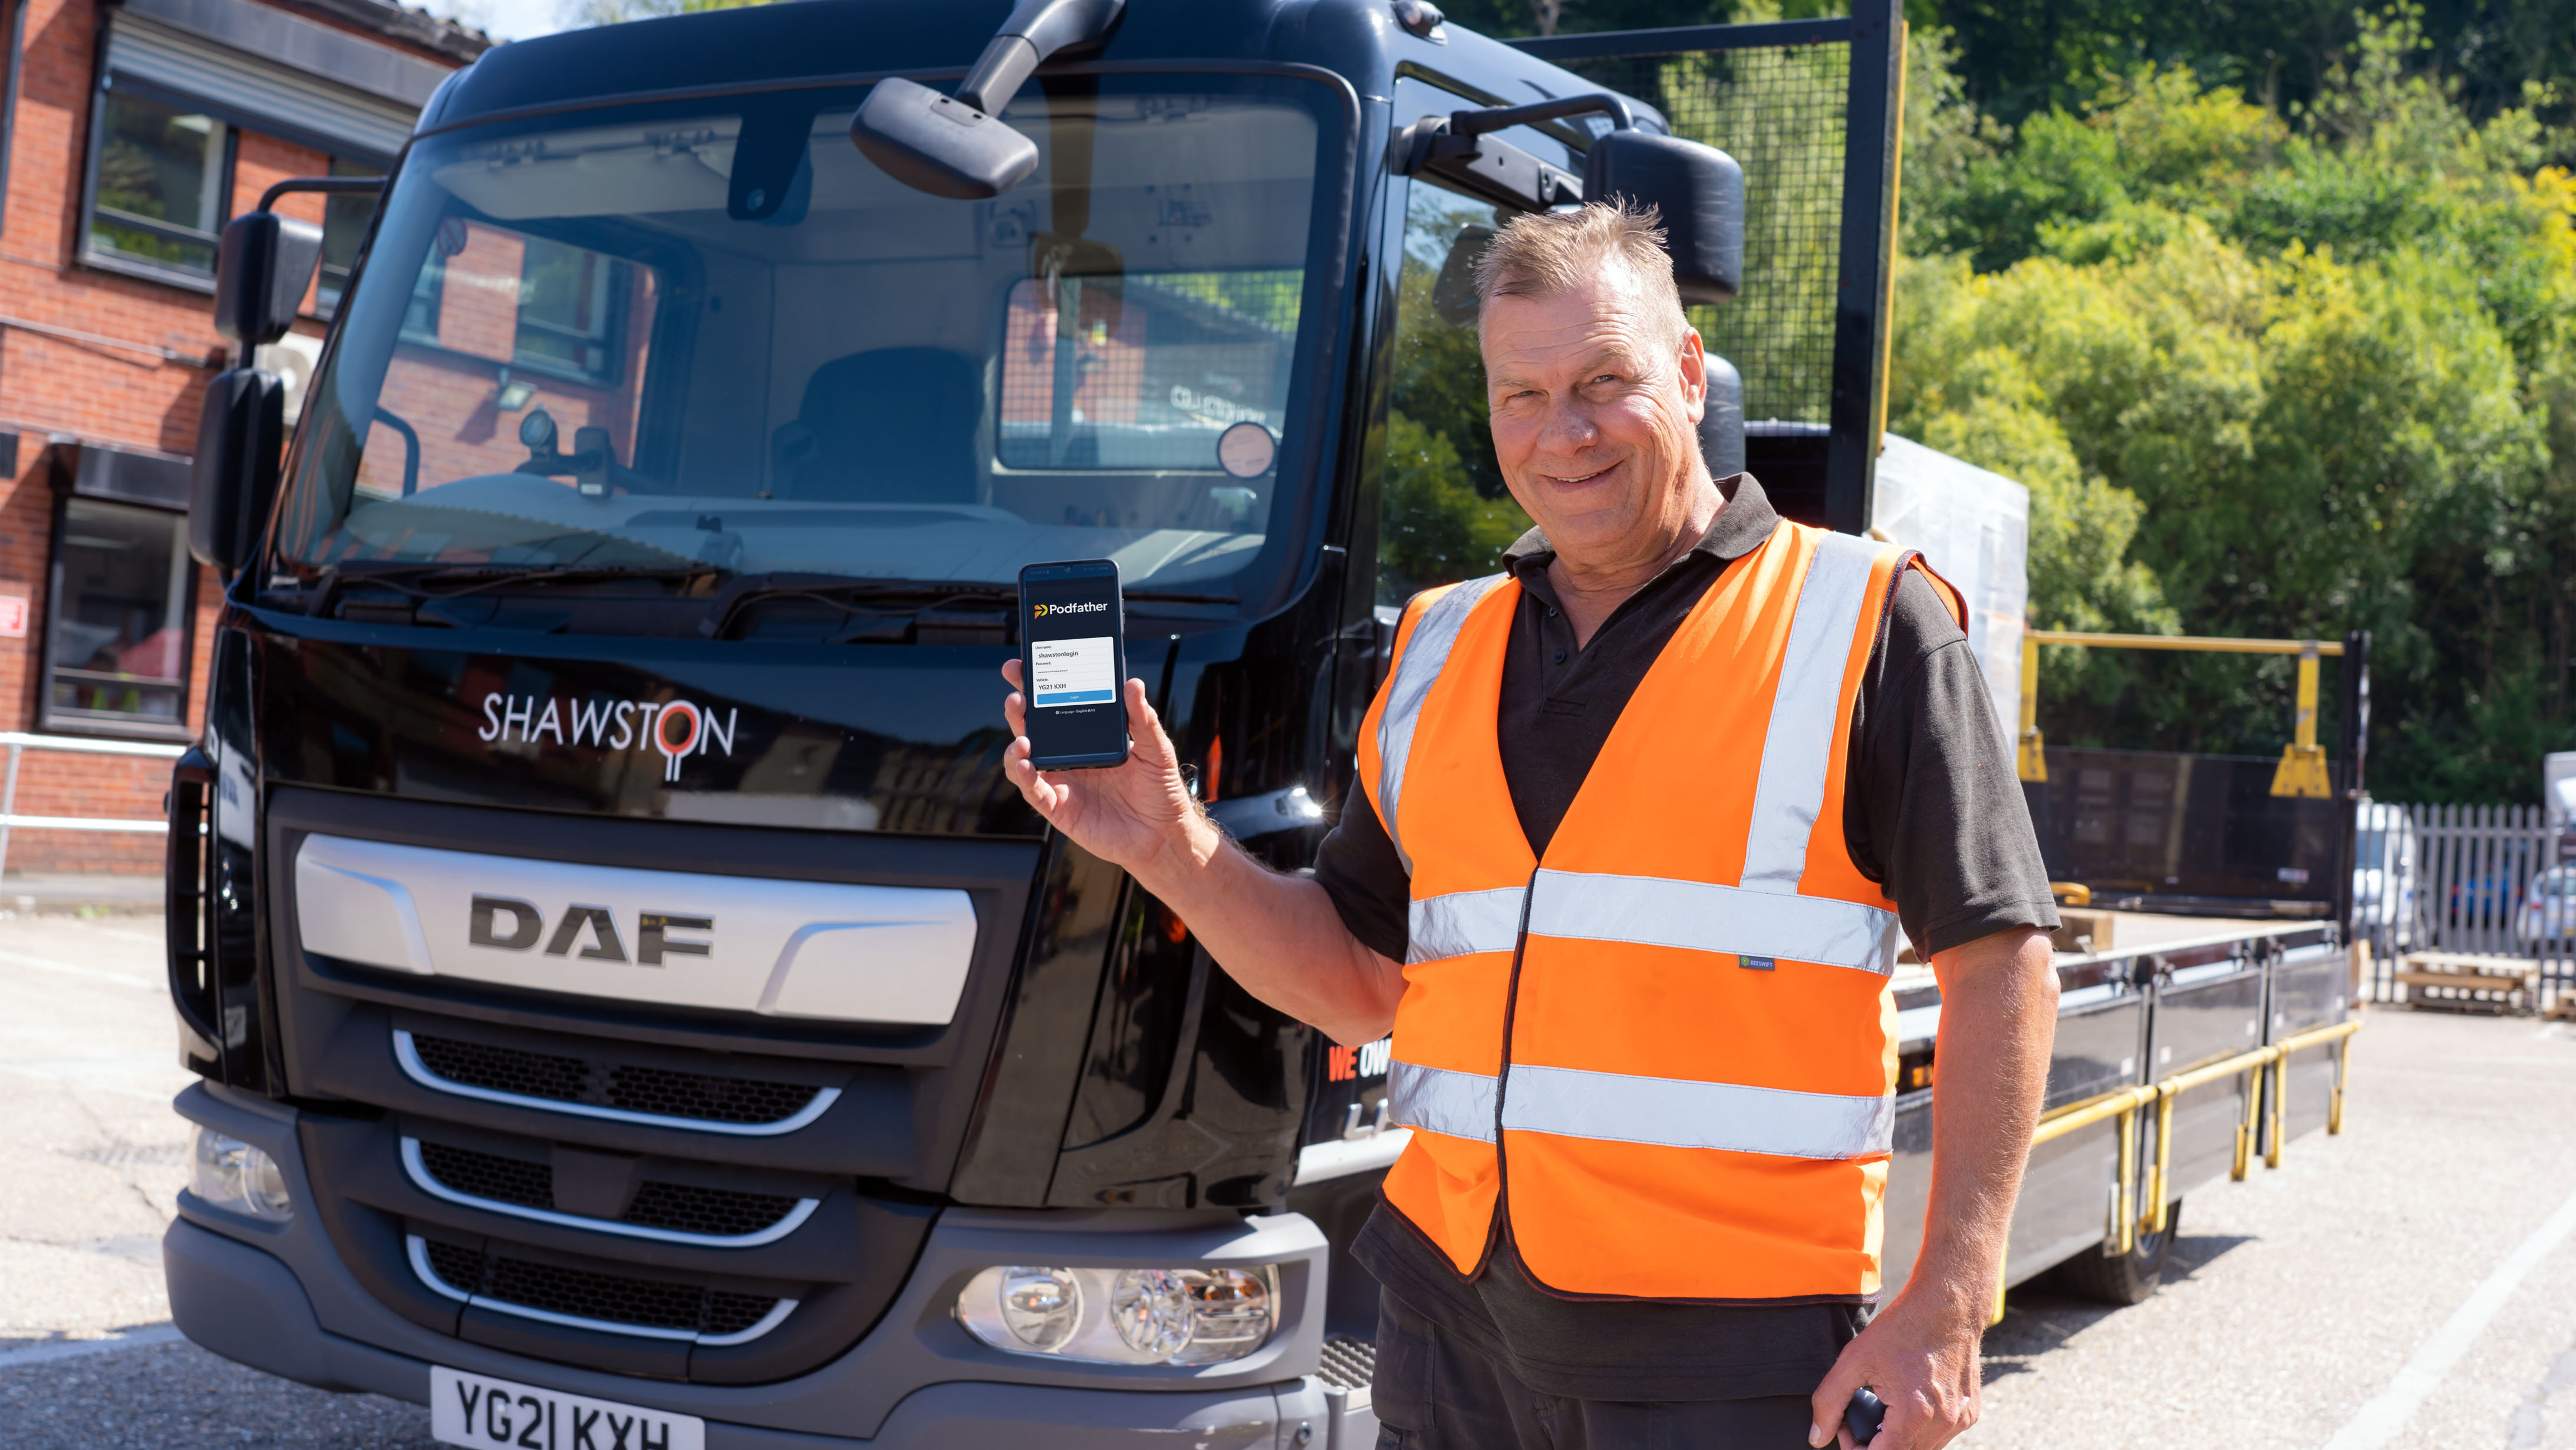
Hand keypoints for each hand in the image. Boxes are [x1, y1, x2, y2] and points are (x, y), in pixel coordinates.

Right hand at [1001, 659, 1216, 878]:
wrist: (1164, 835)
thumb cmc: (1161, 790)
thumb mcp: (1156, 749)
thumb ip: (1142, 719)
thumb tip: (1132, 684)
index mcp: (1089, 736)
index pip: (1057, 705)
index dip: (1038, 686)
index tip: (1024, 666)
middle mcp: (1069, 756)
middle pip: (1033, 727)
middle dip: (1019, 707)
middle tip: (1016, 692)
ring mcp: (1061, 782)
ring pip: (1025, 759)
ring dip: (1016, 744)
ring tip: (1022, 735)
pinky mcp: (1059, 808)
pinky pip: (1033, 792)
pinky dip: (1024, 777)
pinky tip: (1025, 763)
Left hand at [1808, 1284, 1983, 1448]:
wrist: (1947, 1305)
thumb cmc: (1901, 1328)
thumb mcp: (1854, 1360)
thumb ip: (1830, 1402)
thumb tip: (1817, 1438)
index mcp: (1914, 1413)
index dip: (1857, 1448)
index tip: (1846, 1428)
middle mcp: (1943, 1422)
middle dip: (1876, 1444)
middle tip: (1861, 1416)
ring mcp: (1960, 1419)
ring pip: (1923, 1449)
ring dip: (1899, 1439)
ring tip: (1884, 1408)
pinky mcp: (1970, 1412)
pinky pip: (1941, 1435)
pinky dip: (1920, 1428)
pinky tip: (1908, 1401)